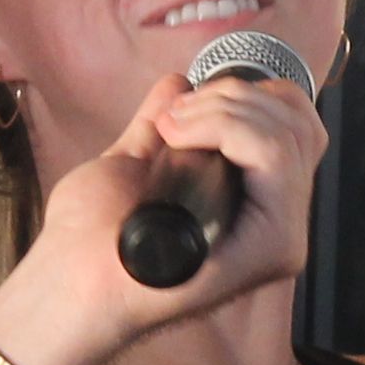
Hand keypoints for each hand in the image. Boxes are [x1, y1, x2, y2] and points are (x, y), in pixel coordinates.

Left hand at [0, 72, 323, 364]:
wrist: (68, 284)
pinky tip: (177, 142)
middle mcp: (278, 222)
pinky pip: (275, 158)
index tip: (181, 107)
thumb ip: (162, 125)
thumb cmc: (89, 241)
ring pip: (286, 135)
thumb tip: (181, 80)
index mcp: (255, 204)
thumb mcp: (133, 162)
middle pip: (296, 123)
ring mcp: (280, 238)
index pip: (293, 125)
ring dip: (222, 110)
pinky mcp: (271, 248)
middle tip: (172, 118)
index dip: (246, 95)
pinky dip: (225, 128)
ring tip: (170, 130)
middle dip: (231, 95)